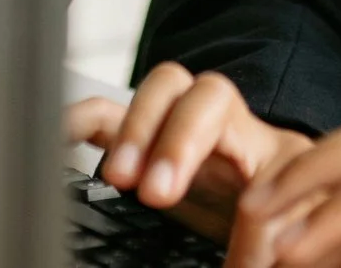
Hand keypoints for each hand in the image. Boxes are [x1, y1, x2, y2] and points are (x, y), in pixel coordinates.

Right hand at [65, 65, 311, 242]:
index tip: (232, 262)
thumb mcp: (282, 236)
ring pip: (164, 90)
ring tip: (117, 176)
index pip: (270, 157)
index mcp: (279, 157)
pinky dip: (82, 120)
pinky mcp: (141, 139)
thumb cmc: (277, 220)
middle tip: (156, 193)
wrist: (268, 212)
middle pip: (212, 96)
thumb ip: (263, 247)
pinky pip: (108, 114)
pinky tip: (58, 138)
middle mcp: (232, 129)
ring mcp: (183, 126)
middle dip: (181, 140)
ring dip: (138, 128)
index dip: (253, 213)